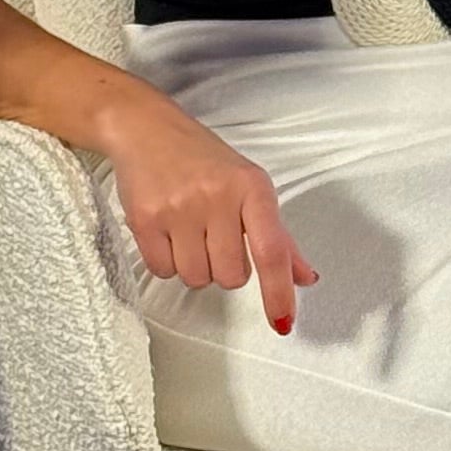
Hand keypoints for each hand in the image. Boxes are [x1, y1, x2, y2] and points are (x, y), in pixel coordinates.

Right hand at [100, 94, 321, 332]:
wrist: (146, 129)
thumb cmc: (205, 161)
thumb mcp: (251, 187)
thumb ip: (280, 237)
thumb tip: (306, 278)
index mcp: (253, 188)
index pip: (271, 250)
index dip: (278, 291)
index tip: (282, 322)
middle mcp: (217, 197)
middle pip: (231, 276)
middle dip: (226, 268)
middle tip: (216, 238)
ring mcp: (179, 208)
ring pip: (196, 278)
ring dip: (196, 267)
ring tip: (190, 232)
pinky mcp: (144, 219)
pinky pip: (162, 271)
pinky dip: (167, 263)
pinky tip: (167, 233)